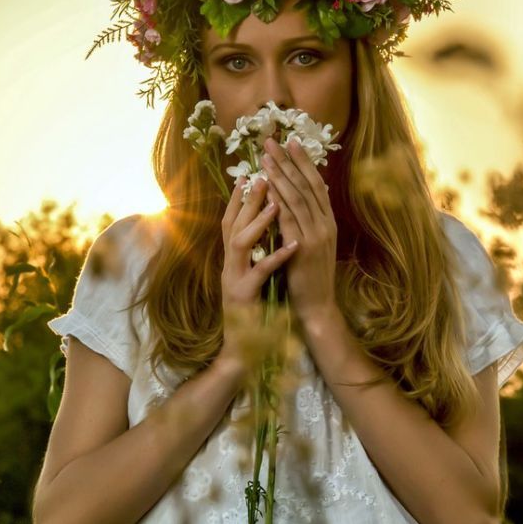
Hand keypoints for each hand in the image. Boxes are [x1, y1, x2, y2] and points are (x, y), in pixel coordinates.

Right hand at [220, 176, 298, 339]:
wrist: (243, 350)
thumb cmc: (251, 312)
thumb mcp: (251, 276)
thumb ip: (254, 254)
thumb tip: (266, 229)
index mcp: (232, 260)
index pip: (231, 221)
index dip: (239, 198)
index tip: (251, 173)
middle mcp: (229, 265)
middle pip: (232, 224)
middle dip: (248, 199)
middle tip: (263, 175)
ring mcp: (234, 279)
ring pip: (239, 242)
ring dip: (258, 221)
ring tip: (277, 203)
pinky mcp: (244, 296)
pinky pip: (260, 273)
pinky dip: (277, 257)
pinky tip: (293, 245)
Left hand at [261, 137, 337, 324]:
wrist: (317, 306)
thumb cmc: (309, 276)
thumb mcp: (312, 244)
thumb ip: (306, 222)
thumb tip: (294, 200)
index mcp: (327, 221)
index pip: (315, 185)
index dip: (303, 162)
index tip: (291, 142)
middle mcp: (325, 224)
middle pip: (307, 185)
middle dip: (290, 161)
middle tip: (275, 140)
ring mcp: (317, 235)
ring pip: (298, 198)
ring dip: (282, 175)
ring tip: (267, 157)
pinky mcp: (305, 248)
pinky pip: (289, 220)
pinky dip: (279, 202)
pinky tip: (268, 188)